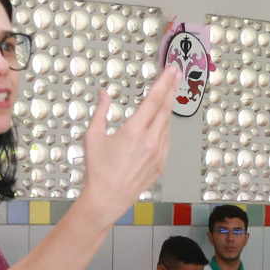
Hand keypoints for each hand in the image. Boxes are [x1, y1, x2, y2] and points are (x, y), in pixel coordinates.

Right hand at [77, 63, 177, 215]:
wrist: (108, 198)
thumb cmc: (98, 170)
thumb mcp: (93, 136)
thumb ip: (101, 111)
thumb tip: (104, 93)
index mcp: (134, 131)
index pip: (154, 100)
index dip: (165, 82)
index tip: (172, 70)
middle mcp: (150, 141)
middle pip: (165, 108)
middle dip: (171, 89)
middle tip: (176, 75)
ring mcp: (158, 153)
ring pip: (167, 124)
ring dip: (166, 108)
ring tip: (167, 96)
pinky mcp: (160, 164)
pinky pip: (166, 140)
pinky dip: (163, 128)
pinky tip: (159, 123)